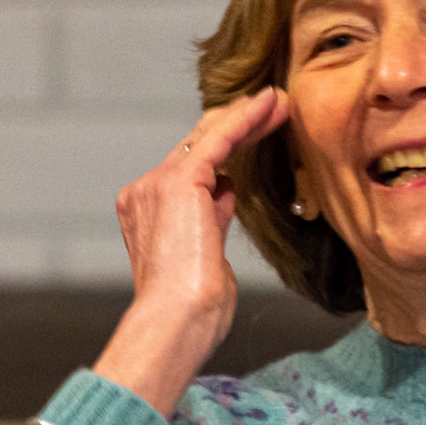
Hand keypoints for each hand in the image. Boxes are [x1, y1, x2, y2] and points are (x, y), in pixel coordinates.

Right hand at [93, 87, 291, 415]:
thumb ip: (212, 218)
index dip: (224, 151)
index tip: (254, 136)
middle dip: (237, 126)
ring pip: (208, 138)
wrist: (176, 322)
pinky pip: (218, 139)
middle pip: (197, 147)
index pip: (189, 171)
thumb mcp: (206, 255)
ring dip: (247, 118)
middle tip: (273, 107)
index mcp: (146, 213)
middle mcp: (145, 192)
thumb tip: (226, 191)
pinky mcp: (179, 181)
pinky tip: (270, 104)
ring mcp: (157, 185)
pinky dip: (245, 119)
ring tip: (280, 102)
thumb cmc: (193, 310)